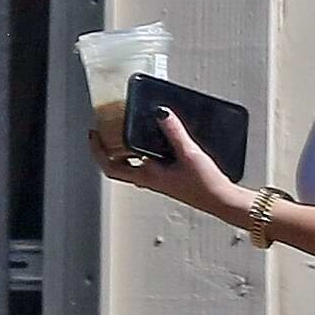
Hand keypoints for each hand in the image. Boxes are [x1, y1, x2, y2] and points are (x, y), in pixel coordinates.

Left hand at [87, 108, 251, 228]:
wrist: (222, 201)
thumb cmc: (205, 186)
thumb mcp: (189, 154)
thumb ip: (174, 132)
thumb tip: (161, 113)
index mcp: (148, 176)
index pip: (112, 167)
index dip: (98, 151)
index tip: (93, 135)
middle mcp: (150, 180)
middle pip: (120, 166)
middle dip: (110, 149)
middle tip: (107, 131)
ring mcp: (159, 181)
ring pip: (134, 165)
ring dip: (127, 150)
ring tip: (128, 132)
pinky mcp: (170, 179)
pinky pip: (150, 165)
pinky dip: (146, 152)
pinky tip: (158, 141)